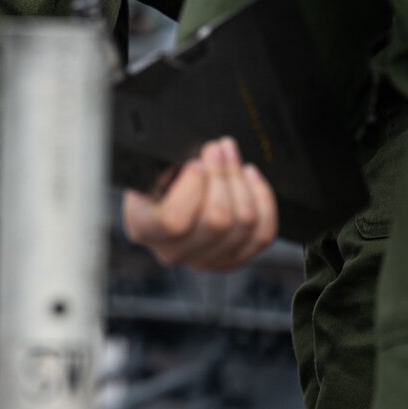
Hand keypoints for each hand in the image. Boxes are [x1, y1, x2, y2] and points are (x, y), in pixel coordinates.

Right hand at [123, 136, 277, 270]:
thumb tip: (209, 154)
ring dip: (243, 182)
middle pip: (217, 220)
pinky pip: (262, 234)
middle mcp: (174, 251)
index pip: (173, 220)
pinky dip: (262, 201)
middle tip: (220, 149)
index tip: (196, 163)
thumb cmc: (154, 182)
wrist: (161, 202)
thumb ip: (168, 164)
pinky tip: (251, 179)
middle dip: (223, 176)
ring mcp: (205, 259)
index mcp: (144, 229)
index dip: (193, 187)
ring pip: (243, 223)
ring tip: (233, 158)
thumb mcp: (147, 170)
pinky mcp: (233, 258)